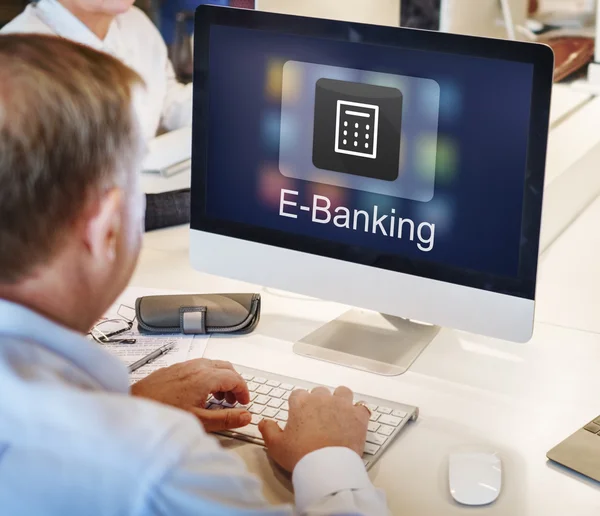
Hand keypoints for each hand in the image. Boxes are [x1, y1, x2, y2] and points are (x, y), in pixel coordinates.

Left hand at [131, 359, 250, 432]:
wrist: (133, 405)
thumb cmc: (164, 413)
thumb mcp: (199, 421)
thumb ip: (226, 419)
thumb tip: (246, 416)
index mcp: (206, 376)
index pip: (235, 378)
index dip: (244, 391)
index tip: (244, 404)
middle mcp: (197, 366)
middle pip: (226, 368)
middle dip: (234, 384)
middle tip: (234, 401)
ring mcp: (185, 365)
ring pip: (212, 366)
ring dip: (221, 380)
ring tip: (218, 400)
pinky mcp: (174, 369)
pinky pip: (199, 367)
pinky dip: (207, 378)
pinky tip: (199, 395)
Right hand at [258, 386, 369, 471]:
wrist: (326, 467)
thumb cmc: (301, 456)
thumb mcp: (276, 446)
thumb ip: (268, 430)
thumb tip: (264, 422)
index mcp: (301, 403)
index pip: (297, 394)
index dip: (298, 405)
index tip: (299, 416)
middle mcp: (322, 399)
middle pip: (319, 392)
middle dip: (318, 402)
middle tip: (317, 419)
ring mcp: (342, 405)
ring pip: (342, 392)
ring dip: (340, 400)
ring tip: (337, 414)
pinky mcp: (358, 416)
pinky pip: (361, 407)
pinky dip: (358, 413)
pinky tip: (354, 421)